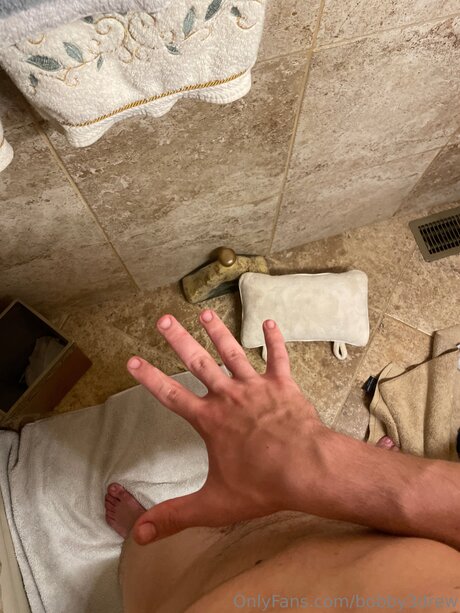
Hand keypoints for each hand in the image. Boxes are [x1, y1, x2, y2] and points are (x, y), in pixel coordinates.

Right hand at [126, 309, 327, 545]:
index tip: (132, 360)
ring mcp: (256, 387)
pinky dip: (274, 340)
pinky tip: (270, 321)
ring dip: (218, 332)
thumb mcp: (213, 505)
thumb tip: (139, 536)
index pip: (170, 396)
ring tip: (204, 313)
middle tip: (164, 318)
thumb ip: (174, 516)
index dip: (149, 378)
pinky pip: (278, 357)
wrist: (306, 469)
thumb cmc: (261, 485)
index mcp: (210, 421)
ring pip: (233, 353)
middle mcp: (228, 397)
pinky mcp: (282, 385)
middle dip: (179, 340)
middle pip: (198, 363)